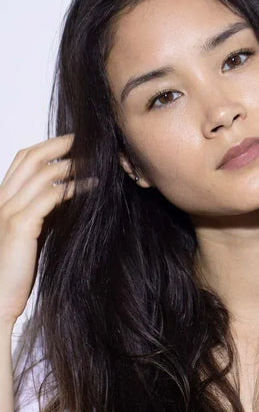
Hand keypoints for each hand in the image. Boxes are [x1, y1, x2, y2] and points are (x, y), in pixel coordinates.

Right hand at [0, 135, 81, 329]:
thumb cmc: (15, 272)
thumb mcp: (31, 234)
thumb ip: (43, 213)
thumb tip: (69, 195)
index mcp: (2, 200)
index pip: (22, 160)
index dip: (48, 146)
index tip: (74, 141)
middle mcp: (1, 200)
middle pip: (31, 158)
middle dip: (60, 144)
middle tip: (88, 139)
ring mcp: (8, 211)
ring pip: (43, 173)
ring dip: (73, 164)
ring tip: (97, 161)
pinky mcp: (20, 225)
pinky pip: (52, 196)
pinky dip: (74, 187)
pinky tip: (93, 186)